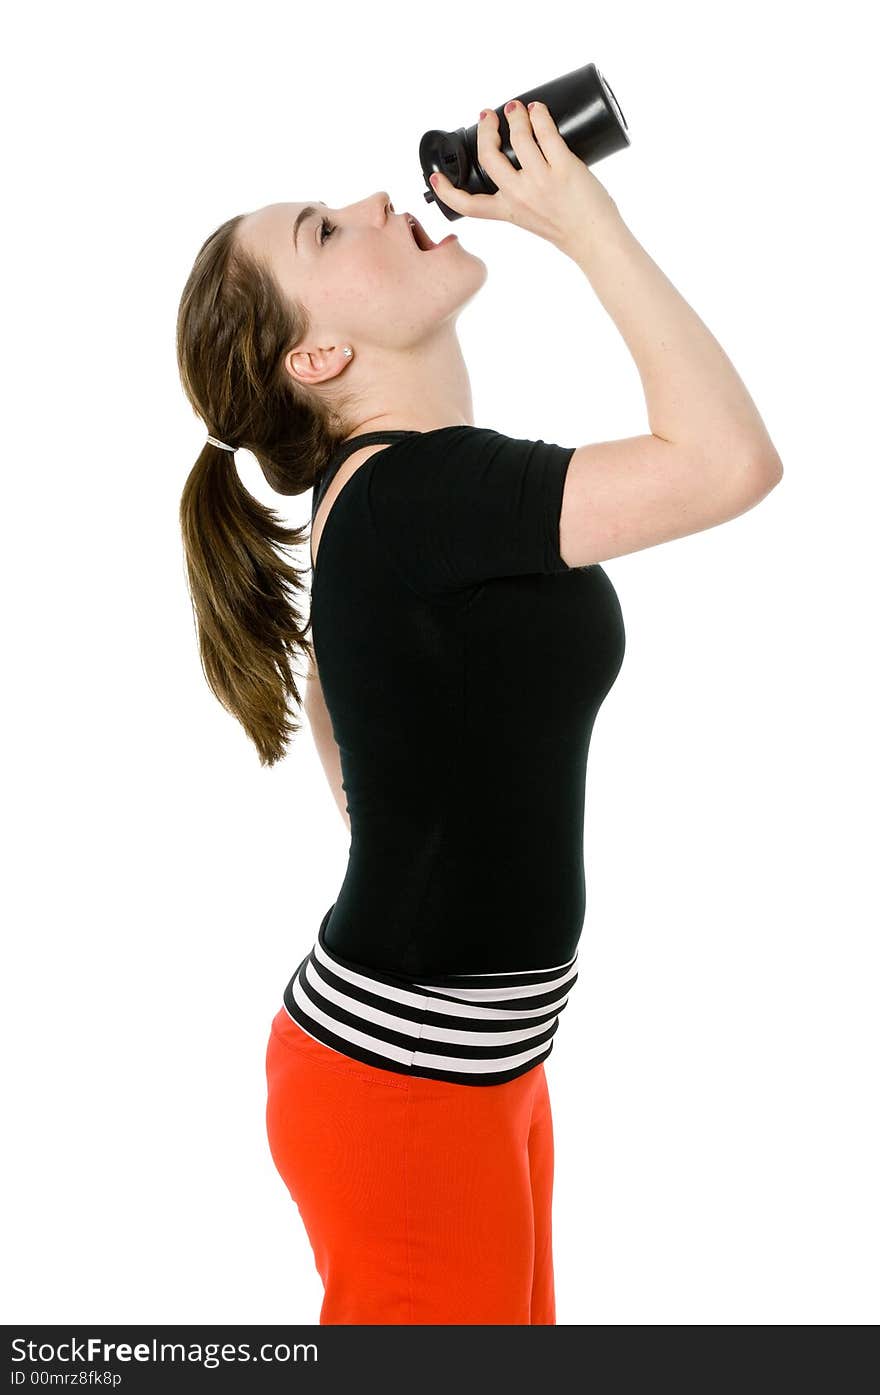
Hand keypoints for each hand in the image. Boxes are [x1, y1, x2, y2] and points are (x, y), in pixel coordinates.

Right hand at [430, 99, 620, 256]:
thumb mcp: (533, 220)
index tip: (435, 178)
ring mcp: (541, 181)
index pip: (467, 205)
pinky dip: (540, 115)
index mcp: (508, 212)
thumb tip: (523, 161)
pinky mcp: (564, 168)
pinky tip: (538, 109)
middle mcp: (520, 196)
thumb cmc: (570, 231)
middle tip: (490, 117)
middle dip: (485, 129)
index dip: (446, 191)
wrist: (596, 240)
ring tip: (518, 108)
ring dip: (515, 115)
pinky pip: (546, 133)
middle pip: (488, 156)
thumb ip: (521, 198)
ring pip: (518, 137)